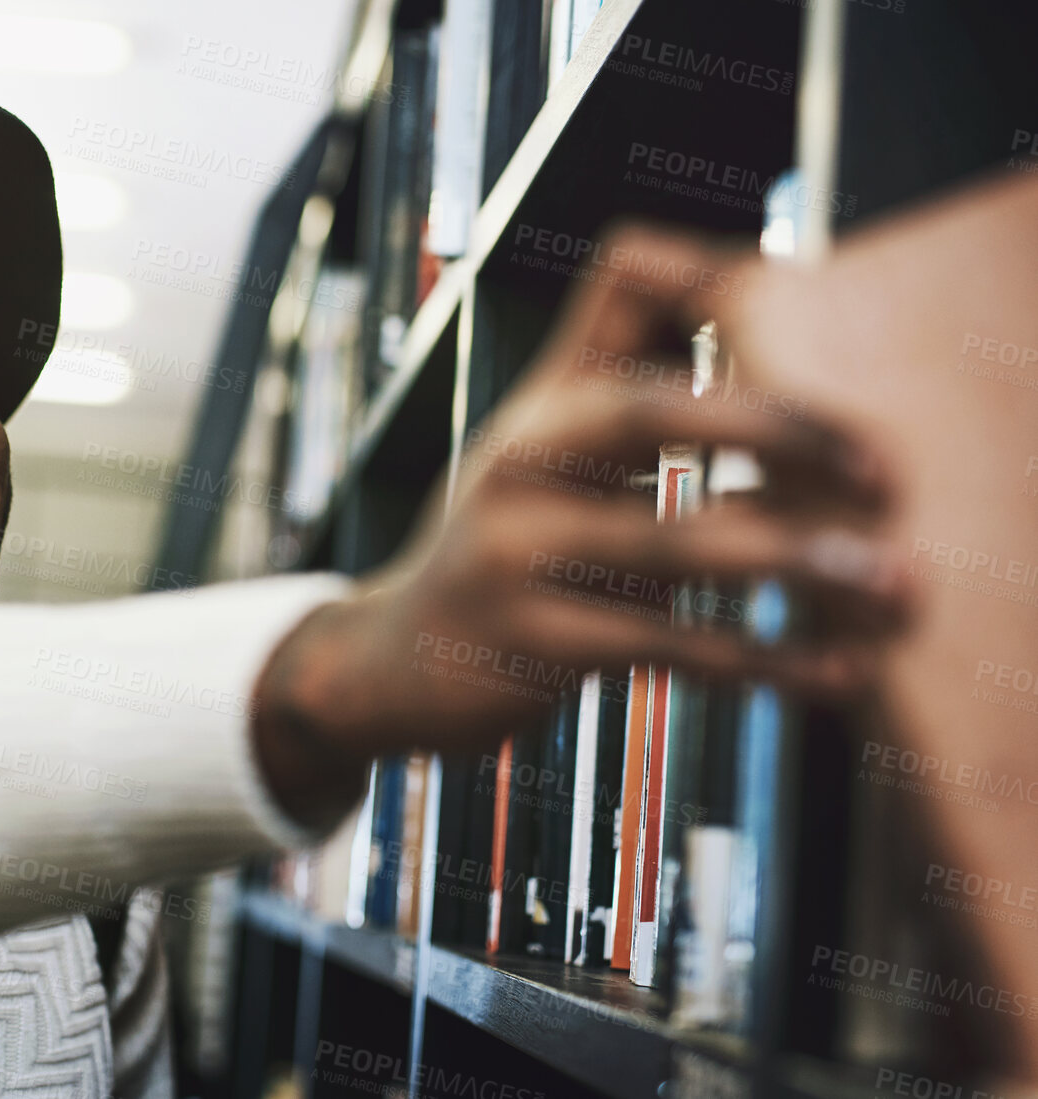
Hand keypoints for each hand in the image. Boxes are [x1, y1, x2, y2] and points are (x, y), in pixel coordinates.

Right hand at [254, 225, 911, 827]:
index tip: (841, 341)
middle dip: (779, 430)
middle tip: (888, 469)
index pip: (627, 304)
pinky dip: (760, 664)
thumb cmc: (510, 544)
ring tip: (892, 585)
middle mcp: (517, 462)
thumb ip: (619, 363)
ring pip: (674, 544)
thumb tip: (744, 274)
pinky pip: (666, 649)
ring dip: (795, 565)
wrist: (396, 661)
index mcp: (541, 406)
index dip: (734, 307)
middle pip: (654, 411)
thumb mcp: (545, 444)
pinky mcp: (531, 645)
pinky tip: (835, 675)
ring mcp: (515, 554)